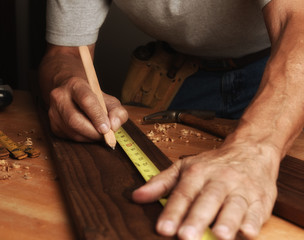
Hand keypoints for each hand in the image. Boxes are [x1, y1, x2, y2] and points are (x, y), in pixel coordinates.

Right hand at [47, 76, 127, 140]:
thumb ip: (117, 111)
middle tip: (106, 135)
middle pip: (75, 119)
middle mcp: (60, 96)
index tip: (107, 128)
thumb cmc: (93, 97)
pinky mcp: (53, 125)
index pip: (86, 100)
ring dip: (90, 137)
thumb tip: (115, 125)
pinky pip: (70, 138)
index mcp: (75, 85)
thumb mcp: (109, 100)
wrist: (72, 94)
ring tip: (99, 133)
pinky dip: (83, 139)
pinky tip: (89, 133)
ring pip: (72, 131)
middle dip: (93, 132)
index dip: (97, 116)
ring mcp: (54, 111)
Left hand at [132, 140, 278, 239]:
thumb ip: (161, 183)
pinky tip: (247, 232)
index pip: (183, 194)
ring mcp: (241, 189)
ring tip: (220, 236)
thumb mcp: (184, 167)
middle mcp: (220, 180)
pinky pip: (257, 211)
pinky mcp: (260, 199)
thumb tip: (136, 196)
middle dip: (197, 219)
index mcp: (198, 173)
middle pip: (207, 200)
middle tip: (186, 236)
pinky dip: (253, 222)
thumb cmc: (214, 164)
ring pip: (234, 206)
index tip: (162, 228)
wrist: (251, 150)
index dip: (172, 212)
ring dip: (227, 221)